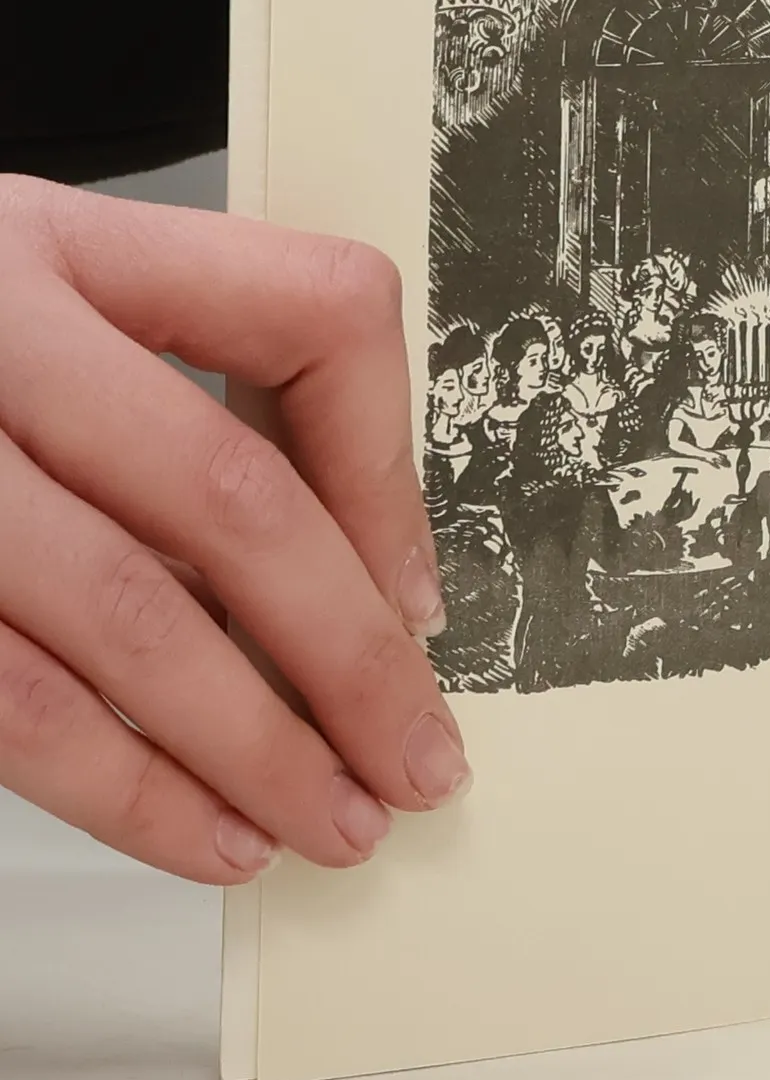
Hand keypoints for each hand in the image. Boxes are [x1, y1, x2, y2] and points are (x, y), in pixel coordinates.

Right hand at [0, 178, 470, 884]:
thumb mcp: (40, 308)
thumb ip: (176, 403)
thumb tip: (362, 582)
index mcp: (65, 245)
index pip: (312, 314)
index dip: (389, 470)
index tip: (420, 596)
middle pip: (230, 499)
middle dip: (349, 656)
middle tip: (417, 757)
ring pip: (129, 620)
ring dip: (253, 751)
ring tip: (334, 821)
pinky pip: (15, 704)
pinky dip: (129, 790)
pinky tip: (208, 834)